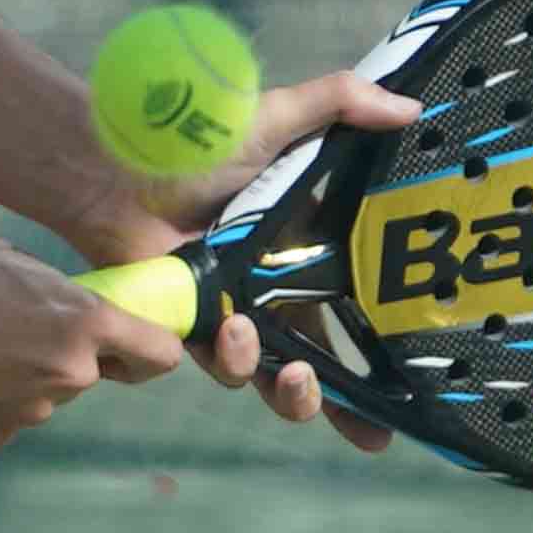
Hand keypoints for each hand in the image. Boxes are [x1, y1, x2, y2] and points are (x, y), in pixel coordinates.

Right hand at [0, 234, 190, 449]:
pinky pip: (4, 419)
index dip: (148, 352)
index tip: (132, 350)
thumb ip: (56, 297)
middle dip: (61, 358)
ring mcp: (31, 412)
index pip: (158, 355)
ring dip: (20, 381)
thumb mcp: (14, 264)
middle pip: (88, 375)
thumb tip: (65, 313)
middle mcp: (69, 374)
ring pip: (43, 398)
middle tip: (12, 335)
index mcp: (85, 324)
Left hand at [105, 71, 414, 452]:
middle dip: (342, 409)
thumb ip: (340, 104)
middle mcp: (274, 294)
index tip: (412, 408)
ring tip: (279, 358)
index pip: (356, 320)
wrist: (120, 163)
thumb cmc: (198, 143)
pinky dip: (230, 361)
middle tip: (364, 428)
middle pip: (318, 367)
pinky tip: (230, 335)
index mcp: (307, 257)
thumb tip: (411, 108)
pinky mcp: (190, 325)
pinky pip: (216, 364)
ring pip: (267, 379)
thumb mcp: (275, 117)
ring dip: (284, 388)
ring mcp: (232, 313)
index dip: (384, 367)